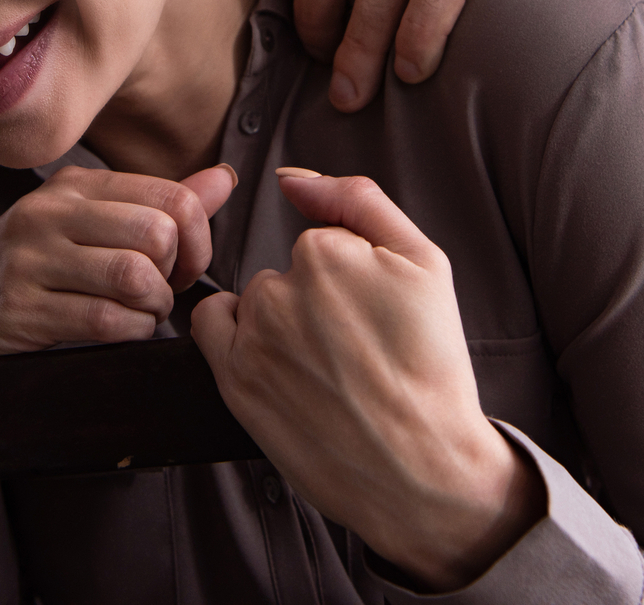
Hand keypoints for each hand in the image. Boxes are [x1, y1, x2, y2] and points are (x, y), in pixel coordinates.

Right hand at [0, 163, 236, 367]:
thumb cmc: (30, 266)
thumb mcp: (88, 223)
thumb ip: (159, 204)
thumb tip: (223, 179)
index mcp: (75, 184)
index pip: (170, 196)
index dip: (197, 240)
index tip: (184, 265)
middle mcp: (50, 213)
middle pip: (158, 234)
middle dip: (175, 275)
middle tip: (160, 292)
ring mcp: (31, 260)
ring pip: (134, 276)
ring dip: (154, 307)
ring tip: (141, 312)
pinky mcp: (20, 309)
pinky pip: (105, 321)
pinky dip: (131, 332)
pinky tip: (121, 330)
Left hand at [192, 171, 542, 591]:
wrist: (423, 466)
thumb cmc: (432, 368)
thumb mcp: (424, 263)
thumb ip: (358, 200)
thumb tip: (295, 176)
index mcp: (327, 252)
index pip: (321, 244)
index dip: (351, 279)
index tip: (374, 316)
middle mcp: (281, 289)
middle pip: (286, 274)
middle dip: (315, 302)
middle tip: (354, 350)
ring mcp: (253, 337)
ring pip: (255, 304)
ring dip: (279, 324)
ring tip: (325, 371)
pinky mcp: (234, 382)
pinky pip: (212, 329)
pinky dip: (237, 338)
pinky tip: (277, 364)